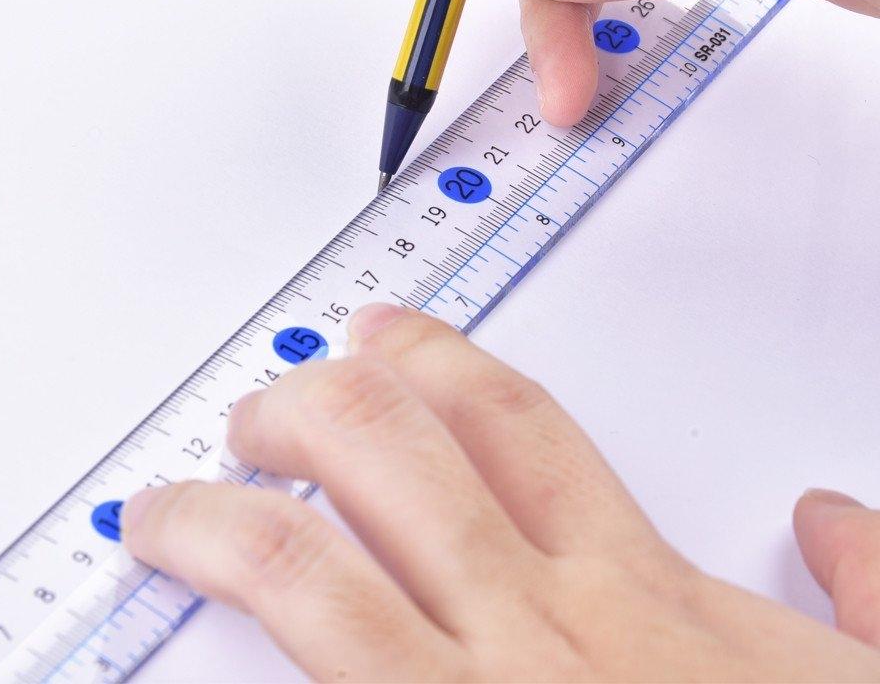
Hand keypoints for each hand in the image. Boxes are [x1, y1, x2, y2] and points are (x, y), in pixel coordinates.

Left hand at [124, 305, 879, 681]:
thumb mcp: (864, 681)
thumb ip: (868, 588)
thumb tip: (830, 518)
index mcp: (635, 593)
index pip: (508, 421)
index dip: (429, 358)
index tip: (375, 334)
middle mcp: (540, 631)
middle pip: (385, 451)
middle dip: (303, 408)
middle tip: (259, 409)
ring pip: (308, 572)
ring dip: (224, 521)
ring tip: (174, 507)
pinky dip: (235, 657)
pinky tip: (188, 649)